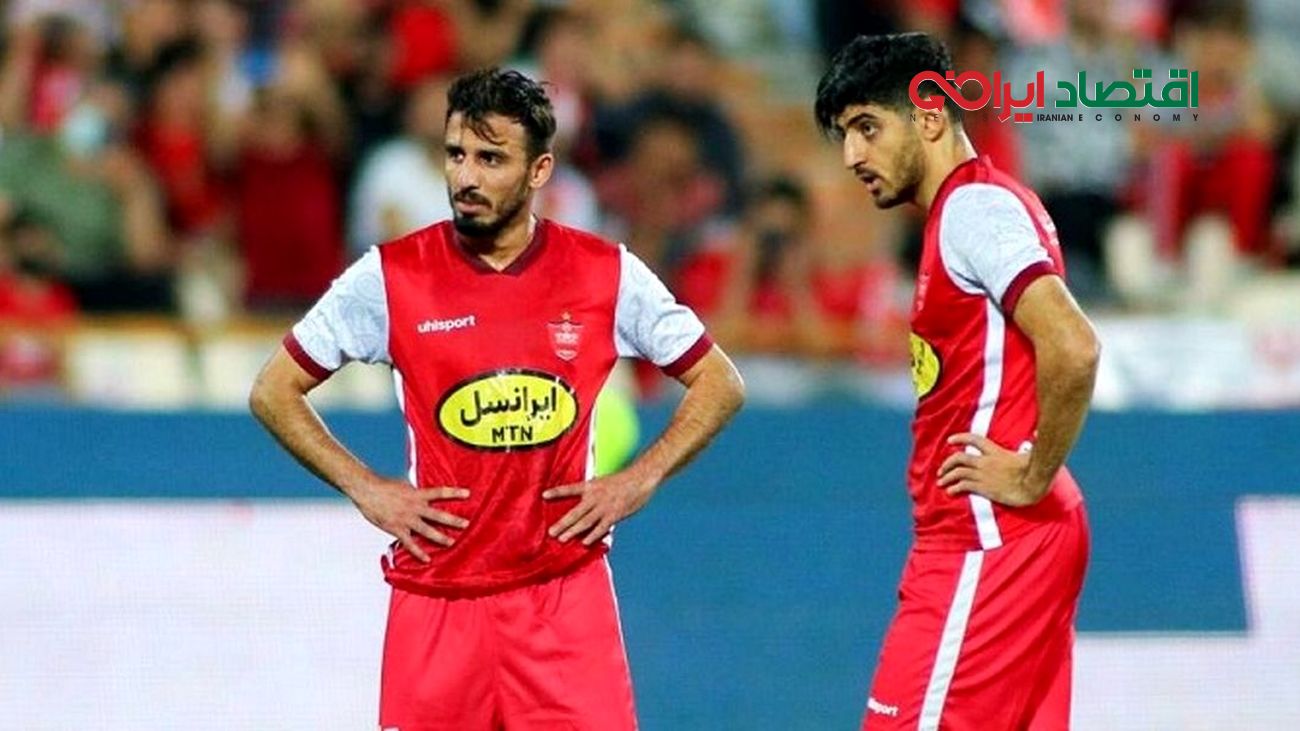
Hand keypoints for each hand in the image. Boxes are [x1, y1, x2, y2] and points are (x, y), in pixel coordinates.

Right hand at [350, 479, 469, 561]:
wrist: (367, 490)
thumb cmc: (384, 486)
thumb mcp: (404, 485)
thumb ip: (415, 491)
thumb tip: (424, 491)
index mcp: (417, 494)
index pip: (440, 492)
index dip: (454, 492)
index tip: (468, 493)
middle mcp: (414, 507)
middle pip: (438, 514)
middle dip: (453, 520)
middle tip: (467, 524)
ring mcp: (406, 519)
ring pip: (427, 530)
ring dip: (441, 537)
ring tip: (452, 542)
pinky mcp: (396, 529)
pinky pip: (410, 543)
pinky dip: (418, 552)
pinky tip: (427, 559)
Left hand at [543, 471, 655, 545]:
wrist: (640, 478)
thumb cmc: (625, 480)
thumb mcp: (605, 481)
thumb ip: (595, 491)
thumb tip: (587, 500)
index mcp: (591, 486)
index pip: (570, 488)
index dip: (557, 492)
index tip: (543, 495)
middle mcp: (594, 497)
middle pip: (575, 512)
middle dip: (562, 523)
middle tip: (551, 533)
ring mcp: (604, 507)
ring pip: (585, 522)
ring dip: (572, 531)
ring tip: (561, 539)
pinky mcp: (614, 515)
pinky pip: (601, 528)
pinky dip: (592, 536)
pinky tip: (584, 543)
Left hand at [938, 433, 1044, 507]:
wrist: (1033, 485)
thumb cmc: (1035, 470)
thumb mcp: (1029, 453)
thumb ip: (1030, 443)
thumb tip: (1039, 432)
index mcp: (995, 451)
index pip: (973, 439)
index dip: (960, 438)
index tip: (950, 440)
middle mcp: (986, 461)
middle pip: (959, 458)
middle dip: (947, 463)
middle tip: (941, 470)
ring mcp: (983, 475)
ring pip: (958, 472)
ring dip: (947, 477)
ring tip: (941, 482)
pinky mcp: (984, 488)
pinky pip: (964, 486)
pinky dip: (954, 488)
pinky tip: (950, 492)